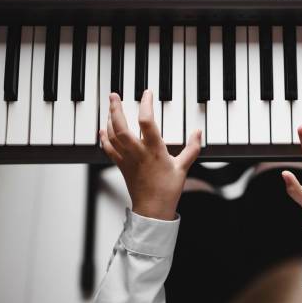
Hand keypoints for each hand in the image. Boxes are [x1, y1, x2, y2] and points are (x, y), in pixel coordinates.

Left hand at [99, 91, 201, 220]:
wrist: (153, 209)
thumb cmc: (168, 190)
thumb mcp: (183, 167)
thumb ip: (192, 148)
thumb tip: (198, 132)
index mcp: (154, 151)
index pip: (147, 122)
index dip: (146, 105)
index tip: (147, 93)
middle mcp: (138, 153)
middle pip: (121, 126)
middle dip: (116, 108)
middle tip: (114, 95)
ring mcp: (127, 159)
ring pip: (113, 136)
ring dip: (109, 119)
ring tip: (111, 107)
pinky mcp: (121, 166)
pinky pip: (109, 149)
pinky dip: (104, 137)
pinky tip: (103, 129)